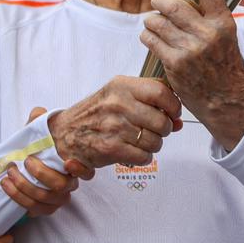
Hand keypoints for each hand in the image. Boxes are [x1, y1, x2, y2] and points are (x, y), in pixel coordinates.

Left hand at [0, 107, 92, 215]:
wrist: (25, 167)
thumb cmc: (37, 149)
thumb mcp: (38, 133)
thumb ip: (39, 121)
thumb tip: (38, 113)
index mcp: (74, 166)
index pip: (88, 172)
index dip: (81, 170)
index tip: (67, 161)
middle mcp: (70, 184)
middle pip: (63, 186)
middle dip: (42, 174)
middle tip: (26, 161)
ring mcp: (58, 198)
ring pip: (47, 199)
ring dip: (25, 187)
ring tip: (10, 174)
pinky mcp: (45, 208)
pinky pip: (36, 209)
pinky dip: (20, 199)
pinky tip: (8, 186)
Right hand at [49, 77, 181, 168]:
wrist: (64, 132)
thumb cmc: (97, 112)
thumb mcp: (119, 94)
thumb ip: (151, 101)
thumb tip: (179, 122)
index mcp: (122, 86)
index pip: (161, 93)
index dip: (173, 106)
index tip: (173, 113)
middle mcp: (118, 104)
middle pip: (162, 121)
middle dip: (164, 130)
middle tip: (155, 130)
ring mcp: (114, 127)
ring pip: (155, 141)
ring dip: (153, 144)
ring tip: (140, 140)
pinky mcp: (110, 148)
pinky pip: (144, 156)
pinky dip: (143, 156)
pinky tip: (133, 151)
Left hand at [143, 0, 243, 149]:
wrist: (226, 101)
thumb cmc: (226, 66)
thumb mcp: (228, 37)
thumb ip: (211, 17)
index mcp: (224, 22)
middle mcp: (207, 34)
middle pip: (172, 3)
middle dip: (159, 0)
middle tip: (159, 2)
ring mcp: (189, 49)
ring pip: (156, 21)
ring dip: (151, 20)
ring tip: (154, 24)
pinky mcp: (174, 64)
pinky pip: (150, 39)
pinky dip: (147, 36)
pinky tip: (152, 38)